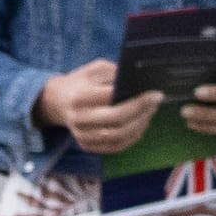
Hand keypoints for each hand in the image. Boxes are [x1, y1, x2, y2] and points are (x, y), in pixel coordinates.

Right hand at [32, 60, 161, 156]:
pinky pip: (115, 146)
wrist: (58, 102)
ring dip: (140, 124)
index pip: (110, 98)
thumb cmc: (82, 82)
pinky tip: (141, 124)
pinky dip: (132, 136)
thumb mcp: (95, 69)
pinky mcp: (87, 146)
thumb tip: (141, 82)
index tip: (154, 91)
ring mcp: (82, 135)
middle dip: (141, 110)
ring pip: (118, 135)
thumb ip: (115, 73)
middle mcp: (78, 119)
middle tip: (157, 100)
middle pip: (116, 119)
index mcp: (78, 97)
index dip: (135, 96)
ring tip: (151, 111)